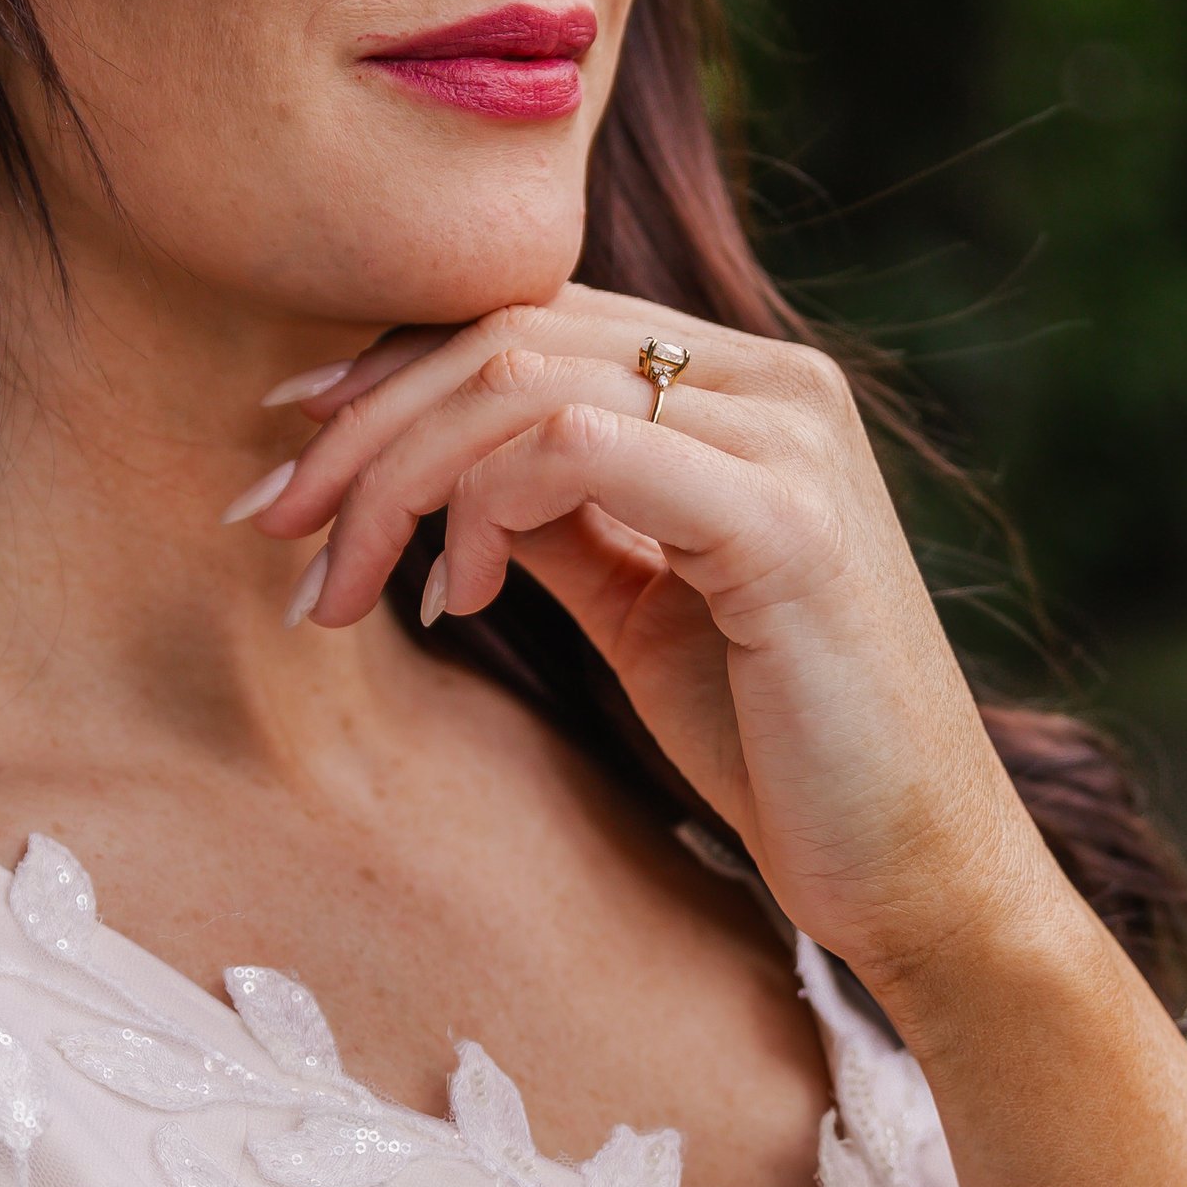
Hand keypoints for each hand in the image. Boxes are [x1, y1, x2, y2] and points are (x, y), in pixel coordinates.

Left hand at [241, 288, 1062, 1001]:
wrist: (914, 868)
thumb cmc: (779, 746)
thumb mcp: (639, 603)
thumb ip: (553, 515)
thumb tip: (425, 465)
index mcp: (745, 387)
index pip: (532, 318)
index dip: (389, 371)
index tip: (289, 455)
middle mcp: (777, 382)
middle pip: (510, 332)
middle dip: (362, 426)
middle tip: (272, 524)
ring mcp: (788, 439)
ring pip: (525, 380)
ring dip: (396, 476)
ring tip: (341, 584)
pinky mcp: (785, 520)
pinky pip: (579, 449)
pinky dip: (481, 508)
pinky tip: (457, 595)